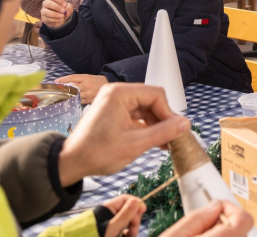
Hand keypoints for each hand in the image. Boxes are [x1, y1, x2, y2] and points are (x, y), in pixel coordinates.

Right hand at [41, 0, 72, 27]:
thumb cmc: (63, 10)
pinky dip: (55, 20)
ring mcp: (43, 11)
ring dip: (55, 14)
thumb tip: (67, 12)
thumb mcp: (68, 9)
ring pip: (46, 12)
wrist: (59, 19)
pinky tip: (61, 20)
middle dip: (57, 7)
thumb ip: (69, 9)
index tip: (66, 5)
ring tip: (62, 16)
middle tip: (63, 11)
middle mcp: (46, 3)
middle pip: (49, 3)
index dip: (60, 0)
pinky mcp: (43, 18)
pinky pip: (47, 19)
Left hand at [56, 73, 108, 103]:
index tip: (56, 81)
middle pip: (72, 88)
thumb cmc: (96, 81)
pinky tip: (73, 101)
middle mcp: (87, 85)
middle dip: (65, 89)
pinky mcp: (90, 100)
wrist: (109, 85)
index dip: (63, 79)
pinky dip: (76, 101)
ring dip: (69, 96)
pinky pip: (80, 101)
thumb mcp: (88, 77)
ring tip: (64, 97)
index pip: (72, 77)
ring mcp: (89, 93)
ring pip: (75, 96)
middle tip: (58, 91)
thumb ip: (78, 81)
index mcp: (86, 77)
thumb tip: (66, 85)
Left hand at [57, 83, 189, 185]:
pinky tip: (151, 140)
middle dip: (162, 119)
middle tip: (171, 138)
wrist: (71, 162)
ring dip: (155, 124)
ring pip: (145, 108)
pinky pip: (136, 114)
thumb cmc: (96, 152)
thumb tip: (185, 124)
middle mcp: (117, 93)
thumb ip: (163, 132)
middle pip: (151, 100)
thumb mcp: (135, 144)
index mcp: (120, 93)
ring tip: (162, 143)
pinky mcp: (113, 111)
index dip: (168, 113)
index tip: (175, 130)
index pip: (156, 94)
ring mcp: (114, 102)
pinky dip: (145, 126)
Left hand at [100, 195, 145, 236]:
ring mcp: (112, 222)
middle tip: (135, 230)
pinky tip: (128, 236)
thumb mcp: (112, 227)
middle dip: (134, 219)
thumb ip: (124, 215)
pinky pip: (124, 228)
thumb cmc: (96, 235)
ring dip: (132, 228)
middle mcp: (111, 213)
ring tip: (132, 236)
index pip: (126, 199)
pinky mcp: (113, 230)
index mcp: (109, 208)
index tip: (143, 211)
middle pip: (129, 211)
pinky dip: (127, 232)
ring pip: (128, 221)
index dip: (136, 203)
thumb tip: (136, 201)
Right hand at [163, 201, 254, 236]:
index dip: (230, 208)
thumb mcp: (175, 236)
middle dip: (223, 221)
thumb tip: (215, 205)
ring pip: (234, 236)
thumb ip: (197, 218)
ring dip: (221, 232)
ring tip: (198, 235)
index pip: (245, 218)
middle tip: (201, 225)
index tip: (214, 207)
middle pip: (240, 228)